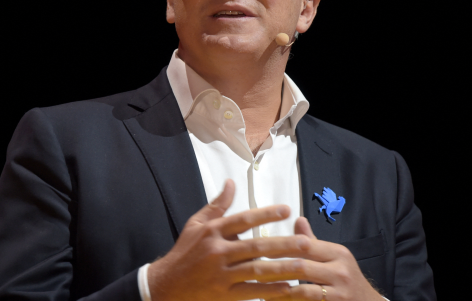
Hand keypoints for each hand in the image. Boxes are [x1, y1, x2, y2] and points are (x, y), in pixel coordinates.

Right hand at [148, 180, 312, 300]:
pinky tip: (288, 288)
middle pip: (255, 247)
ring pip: (257, 271)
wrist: (166, 285)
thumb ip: (218, 204)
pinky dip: (270, 290)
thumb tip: (231, 182)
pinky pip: (251, 292)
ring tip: (303, 264)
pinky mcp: (224, 294)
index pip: (243, 219)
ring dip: (282, 268)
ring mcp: (221, 274)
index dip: (265, 214)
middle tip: (305, 241)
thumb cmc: (185, 252)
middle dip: (283, 244)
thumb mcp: (196, 224)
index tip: (287, 209)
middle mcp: (217, 251)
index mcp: (212, 231)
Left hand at [261, 217, 382, 300]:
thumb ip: (313, 243)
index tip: (260, 248)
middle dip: (274, 269)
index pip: (305, 245)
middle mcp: (341, 271)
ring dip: (278, 291)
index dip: (281, 247)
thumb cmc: (347, 280)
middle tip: (253, 270)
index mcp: (338, 253)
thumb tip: (298, 220)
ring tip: (260, 290)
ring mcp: (340, 293)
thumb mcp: (334, 258)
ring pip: (302, 291)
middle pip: (301, 267)